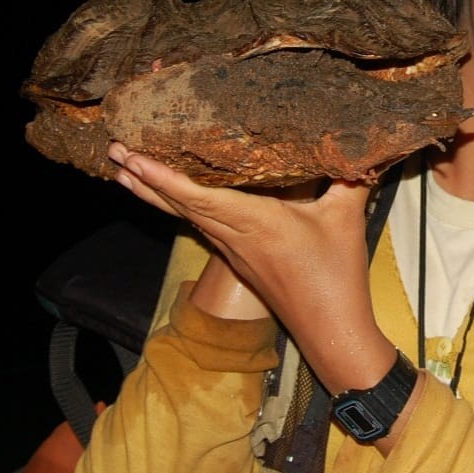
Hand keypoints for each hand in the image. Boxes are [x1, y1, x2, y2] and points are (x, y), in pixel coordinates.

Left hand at [108, 143, 394, 394]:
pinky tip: (170, 195)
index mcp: (256, 224)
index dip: (164, 177)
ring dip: (153, 192)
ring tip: (124, 170)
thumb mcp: (347, 219)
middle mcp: (235, 236)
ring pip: (185, 216)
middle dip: (144, 178)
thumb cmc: (336, 277)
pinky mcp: (239, 259)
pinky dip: (178, 204)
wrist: (330, 332)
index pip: (200, 196)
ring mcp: (234, 250)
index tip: (133, 157)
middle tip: (114, 150)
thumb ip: (350, 177)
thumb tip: (359, 140)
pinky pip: (200, 224)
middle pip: (179, 205)